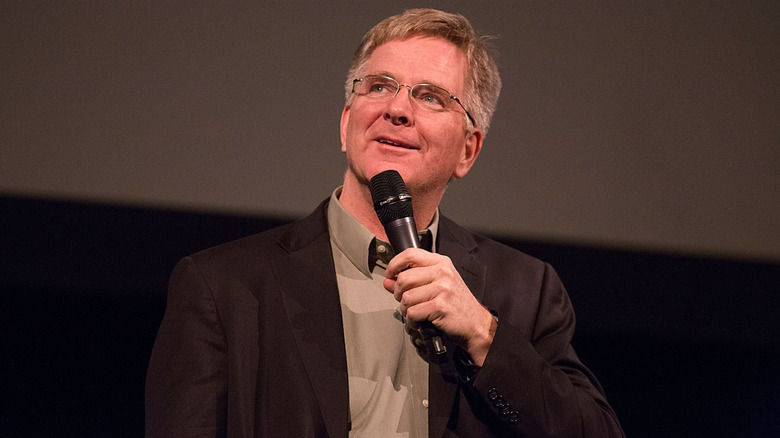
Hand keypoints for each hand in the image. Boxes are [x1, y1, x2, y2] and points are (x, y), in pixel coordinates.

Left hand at [384, 248, 495, 365]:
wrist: (476, 322)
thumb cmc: (456, 303)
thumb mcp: (437, 284)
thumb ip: (412, 280)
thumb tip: (388, 281)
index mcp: (441, 263)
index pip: (410, 254)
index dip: (394, 264)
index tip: (390, 274)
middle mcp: (442, 272)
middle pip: (404, 278)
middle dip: (398, 293)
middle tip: (404, 299)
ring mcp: (442, 289)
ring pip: (406, 297)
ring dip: (405, 309)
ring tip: (415, 311)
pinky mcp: (440, 306)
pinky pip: (412, 312)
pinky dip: (412, 320)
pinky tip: (420, 320)